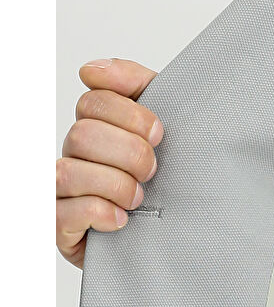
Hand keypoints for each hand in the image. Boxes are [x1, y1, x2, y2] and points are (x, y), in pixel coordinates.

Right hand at [56, 58, 162, 268]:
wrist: (179, 237)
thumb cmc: (170, 181)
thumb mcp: (165, 126)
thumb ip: (138, 85)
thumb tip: (91, 69)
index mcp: (97, 127)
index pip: (94, 102)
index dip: (131, 116)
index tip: (159, 133)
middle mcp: (74, 155)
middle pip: (83, 134)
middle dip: (130, 153)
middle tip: (154, 171)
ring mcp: (62, 191)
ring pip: (70, 172)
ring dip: (117, 185)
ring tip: (139, 199)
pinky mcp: (60, 226)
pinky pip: (67, 211)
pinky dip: (102, 213)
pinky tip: (123, 220)